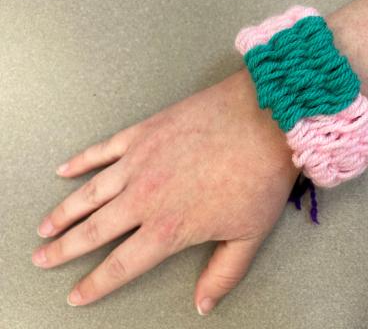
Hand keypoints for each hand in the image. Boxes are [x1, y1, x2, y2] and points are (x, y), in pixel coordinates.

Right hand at [32, 69, 299, 314]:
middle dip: (65, 249)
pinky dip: (81, 162)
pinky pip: (102, 150)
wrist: (266, 120)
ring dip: (64, 212)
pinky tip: (65, 170)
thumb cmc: (260, 177)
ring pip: (90, 194)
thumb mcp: (249, 236)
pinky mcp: (143, 133)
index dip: (96, 283)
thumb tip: (202, 305)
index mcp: (169, 228)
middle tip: (42, 258)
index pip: (122, 265)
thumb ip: (222, 274)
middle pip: (94, 230)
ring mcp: (140, 162)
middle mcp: (144, 198)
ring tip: (45, 226)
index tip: (76, 294)